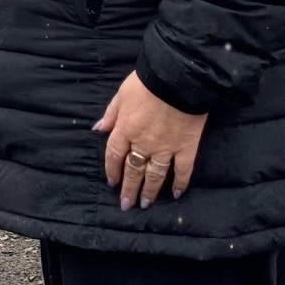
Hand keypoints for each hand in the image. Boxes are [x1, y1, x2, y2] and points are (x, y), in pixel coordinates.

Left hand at [94, 71, 207, 210]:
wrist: (177, 79)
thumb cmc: (147, 82)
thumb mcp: (121, 94)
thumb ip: (111, 113)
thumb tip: (98, 129)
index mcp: (125, 129)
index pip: (114, 155)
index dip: (112, 170)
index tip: (112, 182)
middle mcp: (143, 143)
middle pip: (133, 170)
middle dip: (129, 189)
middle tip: (126, 205)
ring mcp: (165, 148)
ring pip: (155, 174)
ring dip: (149, 190)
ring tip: (145, 204)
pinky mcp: (186, 147)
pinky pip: (183, 169)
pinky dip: (180, 182)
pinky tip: (175, 193)